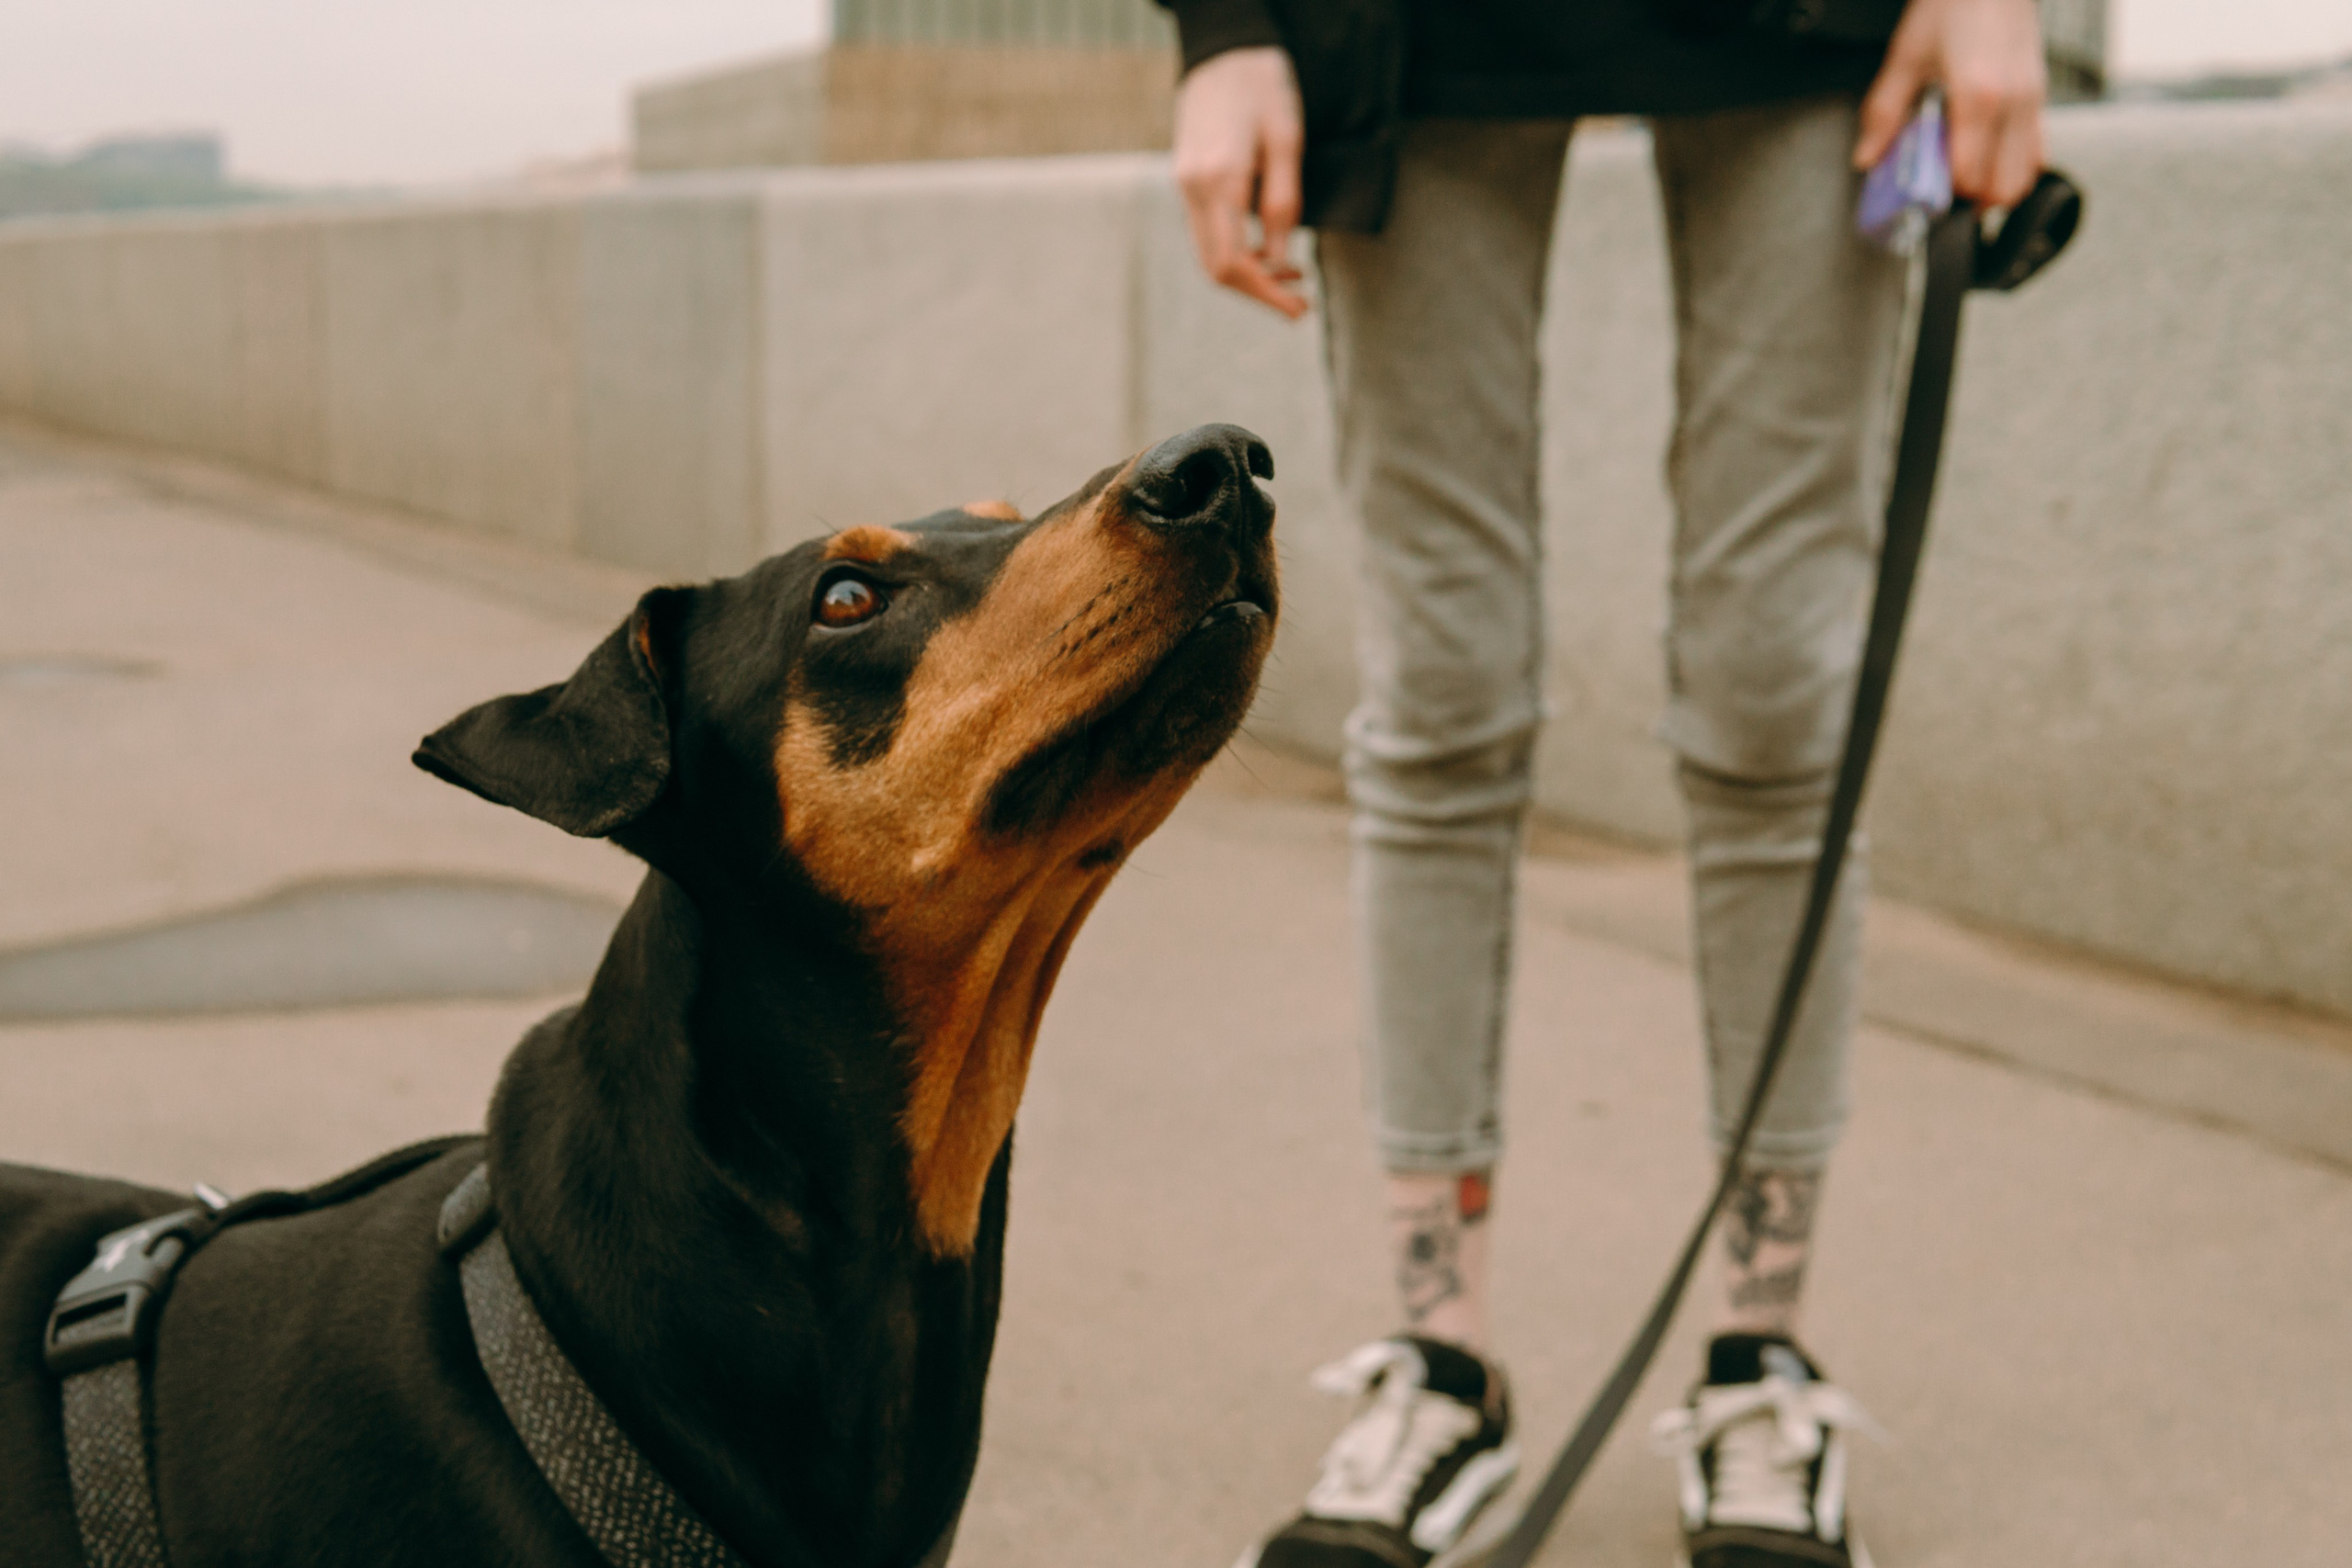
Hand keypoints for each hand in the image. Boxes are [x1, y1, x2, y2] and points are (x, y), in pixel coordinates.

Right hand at [1173, 47, 1308, 319]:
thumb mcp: (1288, 142)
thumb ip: (1282, 202)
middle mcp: (1193, 187)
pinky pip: (1207, 233)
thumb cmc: (1263, 89)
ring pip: (1209, 255)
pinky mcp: (1186, 182)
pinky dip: (1236, 251)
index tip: (1299, 311)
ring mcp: (1184, 185)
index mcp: (1220, 178)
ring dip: (1249, 273)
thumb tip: (1280, 260)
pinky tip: (1266, 246)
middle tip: (1299, 300)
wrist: (1223, 54)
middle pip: (1217, 268)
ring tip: (1290, 270)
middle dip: (1258, 291)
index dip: (1267, 294)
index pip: (1236, 261)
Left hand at [1856, 0, 2045, 207]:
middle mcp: (2013, 105)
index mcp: (1978, 99)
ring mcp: (2033, 101)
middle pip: (2003, 187)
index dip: (1945, 196)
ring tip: (1960, 178)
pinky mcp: (2040, 95)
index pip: (1969, 176)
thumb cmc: (1951, 5)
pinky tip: (1984, 157)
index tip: (1920, 196)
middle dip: (1970, 202)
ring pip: (2026, 174)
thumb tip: (1867, 158)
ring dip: (1994, 187)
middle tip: (1939, 193)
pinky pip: (2036, 150)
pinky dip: (2012, 167)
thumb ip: (1884, 113)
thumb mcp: (1905, 57)